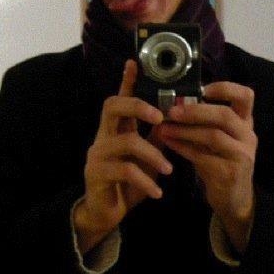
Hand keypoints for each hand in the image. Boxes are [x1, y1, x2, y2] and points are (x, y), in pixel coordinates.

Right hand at [74, 60, 172, 253]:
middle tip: (160, 117)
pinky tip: (158, 192)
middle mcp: (103, 136)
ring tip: (169, 170)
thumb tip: (177, 117)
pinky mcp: (96, 174)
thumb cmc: (128, 181)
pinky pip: (125, 171)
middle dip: (138, 106)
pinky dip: (145, 181)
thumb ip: (157, 137)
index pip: (120, 97)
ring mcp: (97, 154)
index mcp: (116, 128)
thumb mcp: (147, 157)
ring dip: (153, 155)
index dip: (127, 80)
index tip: (135, 61)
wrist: (106, 212)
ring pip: (126, 142)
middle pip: (112, 106)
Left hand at [156, 82, 256, 252]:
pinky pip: (202, 157)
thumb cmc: (221, 162)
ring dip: (185, 131)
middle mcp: (247, 136)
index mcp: (245, 122)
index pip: (245, 96)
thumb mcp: (218, 139)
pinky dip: (182, 148)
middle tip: (172, 111)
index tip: (203, 88)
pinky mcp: (229, 173)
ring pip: (213, 136)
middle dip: (196, 111)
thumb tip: (175, 102)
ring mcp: (241, 156)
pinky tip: (168, 143)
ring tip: (164, 128)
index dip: (225, 88)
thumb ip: (205, 122)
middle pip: (224, 115)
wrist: (234, 199)